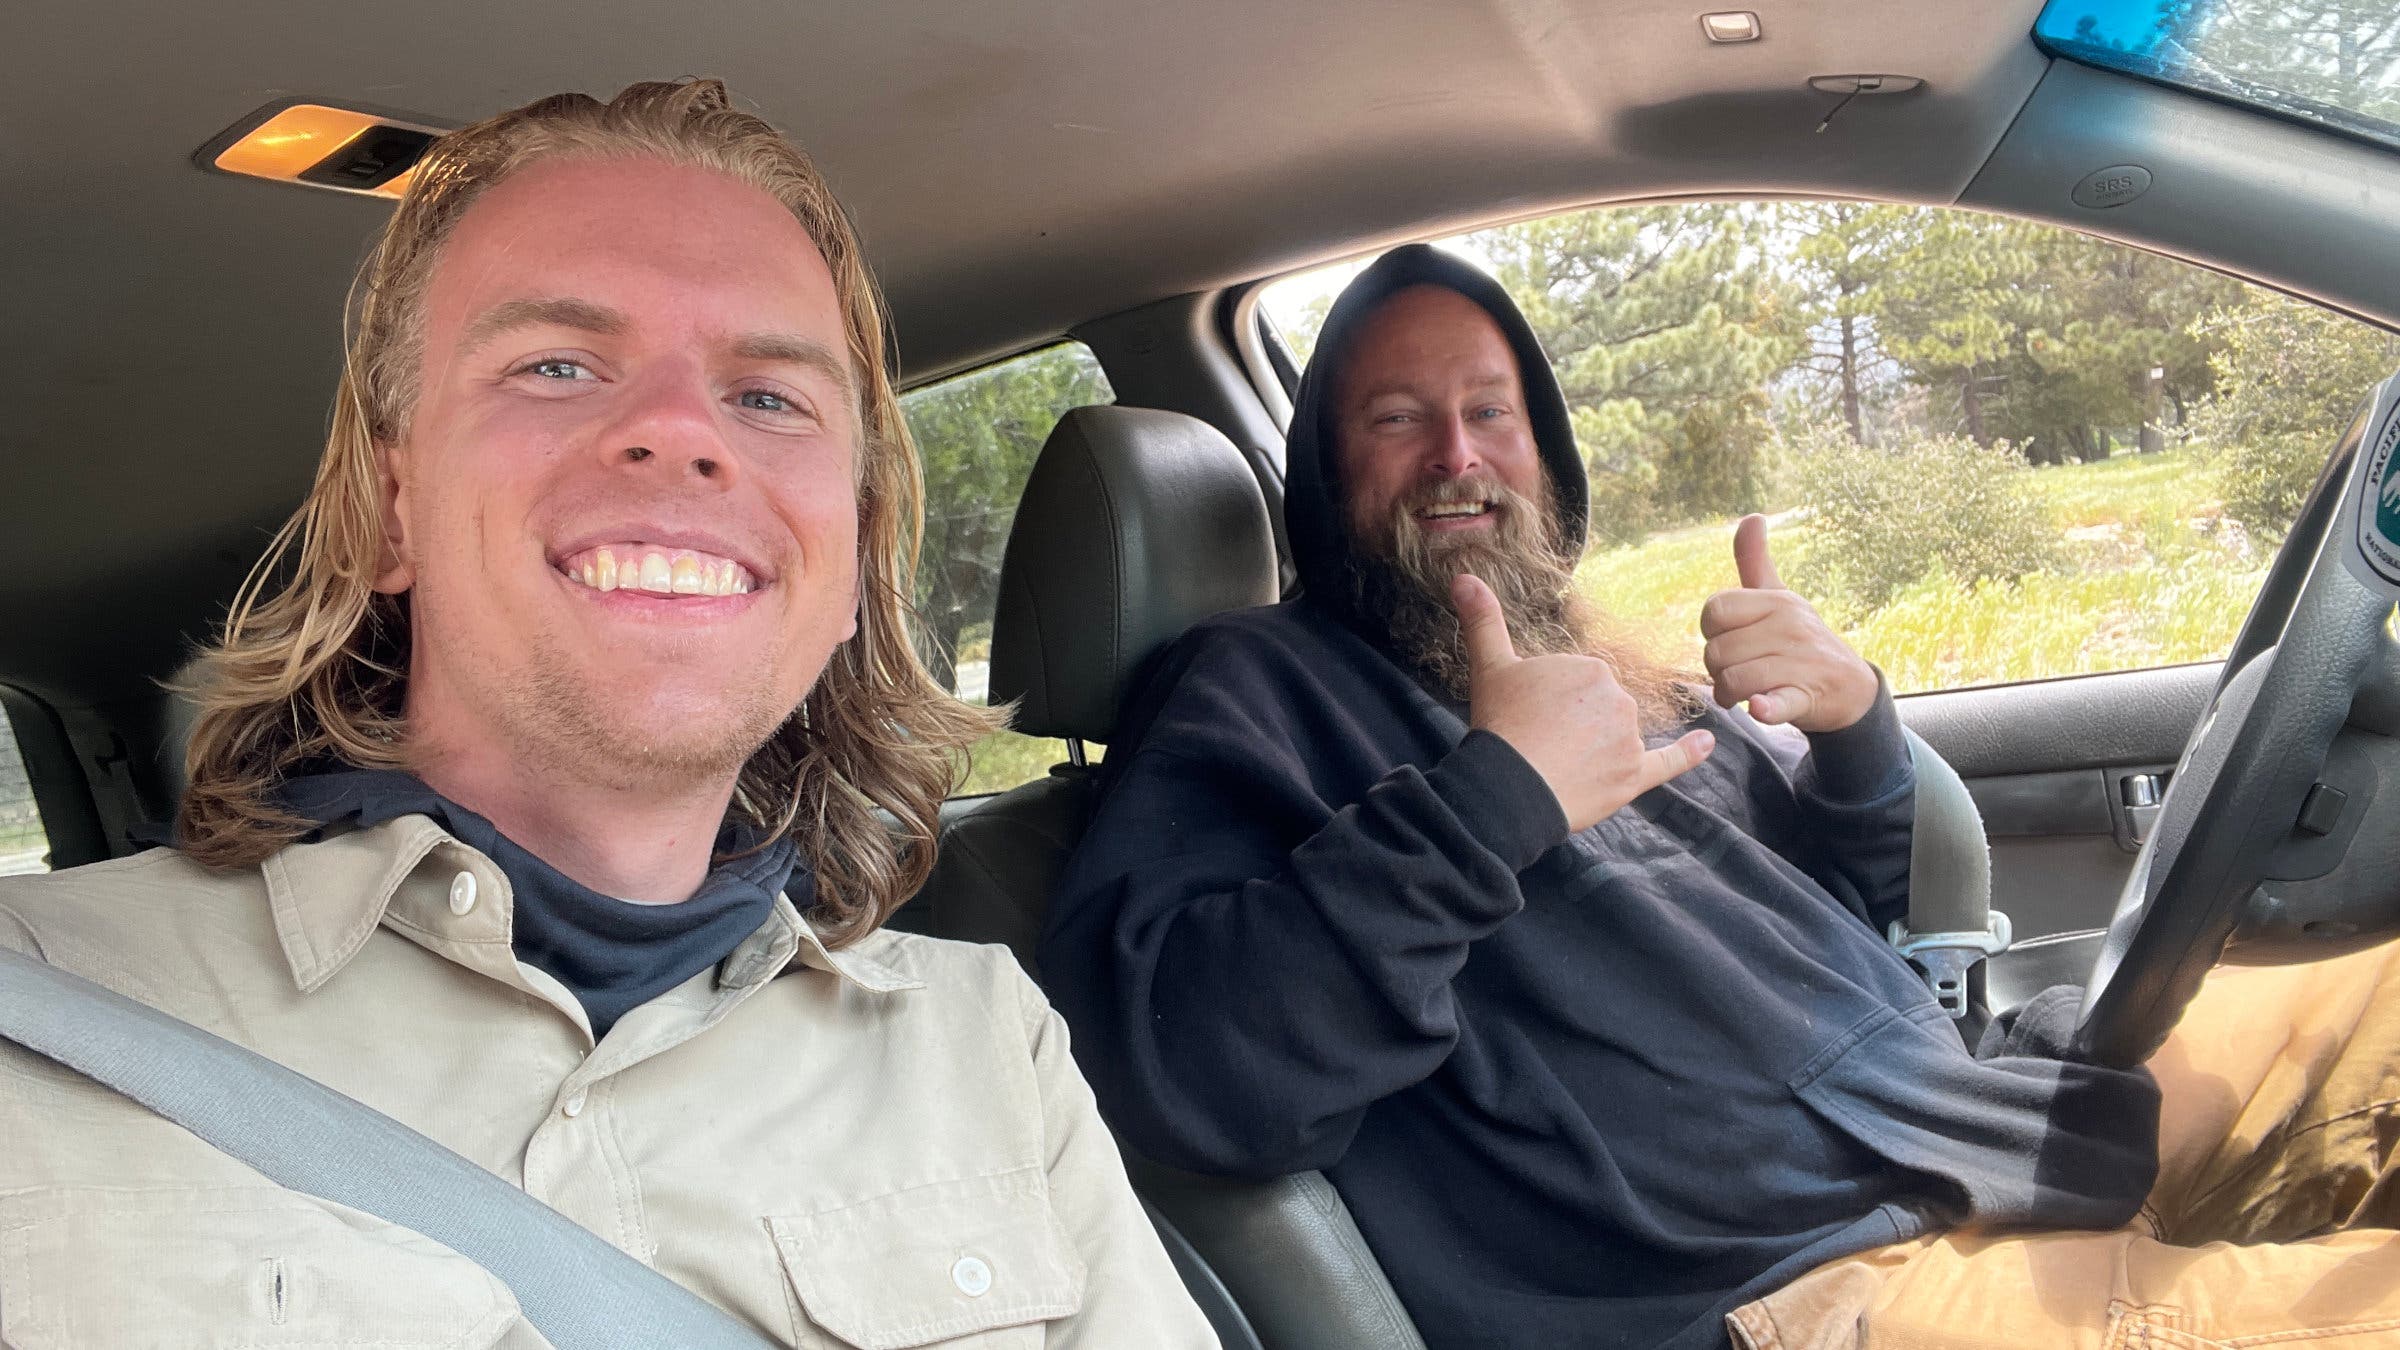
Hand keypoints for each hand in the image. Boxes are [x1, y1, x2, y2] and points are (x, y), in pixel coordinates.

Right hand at [1452, 573, 1713, 832]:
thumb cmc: (1500, 724)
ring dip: (1596, 748)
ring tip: (1559, 764)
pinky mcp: (1634, 776)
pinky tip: (1708, 742)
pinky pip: (1668, 762)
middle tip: (1541, 742)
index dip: (1552, 704)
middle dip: (1574, 726)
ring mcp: (1629, 738)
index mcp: (1591, 668)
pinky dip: (1690, 753)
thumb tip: (1462, 577)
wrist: (1508, 786)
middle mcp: (1619, 698)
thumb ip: (1483, 620)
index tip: (1530, 717)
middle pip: (1600, 709)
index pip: (1578, 684)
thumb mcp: (1489, 667)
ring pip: (1618, 737)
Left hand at [1699, 515, 1879, 732]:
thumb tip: (1752, 516)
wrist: (1849, 687)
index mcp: (1776, 602)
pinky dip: (1767, 708)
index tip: (1729, 641)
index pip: (1715, 610)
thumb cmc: (1801, 640)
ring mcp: (1800, 663)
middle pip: (1717, 651)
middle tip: (1735, 674)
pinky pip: (1778, 702)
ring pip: (1734, 679)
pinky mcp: (1807, 697)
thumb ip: (1755, 562)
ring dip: (1728, 694)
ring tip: (1742, 693)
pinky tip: (1760, 708)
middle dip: (1716, 670)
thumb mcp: (1780, 598)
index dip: (1711, 632)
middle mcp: (1789, 627)